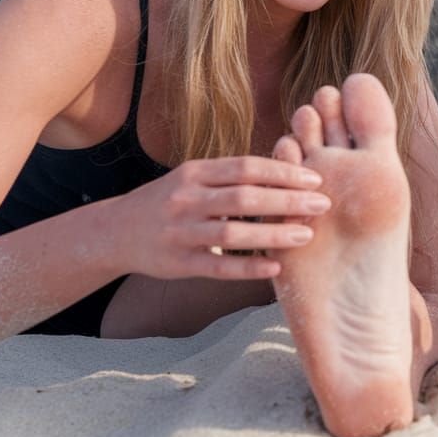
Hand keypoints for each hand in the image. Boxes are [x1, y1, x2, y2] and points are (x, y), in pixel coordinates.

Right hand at [110, 157, 330, 280]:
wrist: (114, 231)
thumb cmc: (170, 201)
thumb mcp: (194, 178)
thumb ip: (232, 175)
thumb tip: (288, 169)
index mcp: (195, 172)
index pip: (246, 167)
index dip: (283, 171)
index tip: (315, 178)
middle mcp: (186, 199)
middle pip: (244, 198)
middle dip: (287, 201)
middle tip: (323, 204)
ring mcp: (181, 232)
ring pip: (232, 234)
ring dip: (273, 235)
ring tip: (306, 235)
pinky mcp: (178, 263)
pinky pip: (218, 267)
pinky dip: (248, 268)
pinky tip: (276, 268)